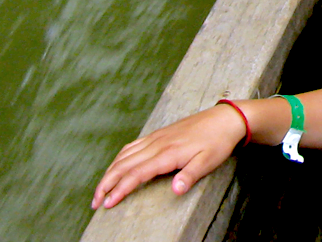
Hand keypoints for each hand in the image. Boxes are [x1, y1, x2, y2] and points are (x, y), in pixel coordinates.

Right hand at [92, 104, 241, 208]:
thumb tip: (176, 190)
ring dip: (109, 172)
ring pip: (124, 155)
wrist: (225, 118)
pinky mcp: (159, 134)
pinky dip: (119, 158)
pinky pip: (132, 146)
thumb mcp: (209, 161)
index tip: (107, 204)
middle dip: (106, 184)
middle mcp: (157, 144)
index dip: (119, 189)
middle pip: (123, 164)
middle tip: (96, 203)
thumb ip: (190, 175)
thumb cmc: (218, 141)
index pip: (136, 174)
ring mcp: (156, 137)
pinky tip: (116, 166)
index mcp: (167, 153)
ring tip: (100, 190)